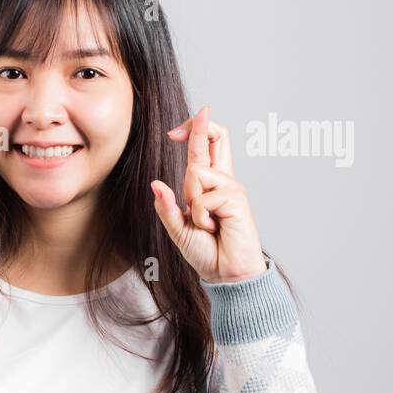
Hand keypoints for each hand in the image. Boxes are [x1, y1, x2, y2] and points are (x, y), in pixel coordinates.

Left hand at [150, 105, 266, 283]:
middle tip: (192, 119)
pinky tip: (213, 228)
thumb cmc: (206, 252)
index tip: (176, 129)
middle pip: (217, 138)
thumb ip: (167, 207)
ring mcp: (232, 188)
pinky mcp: (237, 199)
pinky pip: (204, 197)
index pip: (205, 148)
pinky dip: (200, 215)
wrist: (225, 274)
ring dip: (191, 200)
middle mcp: (223, 181)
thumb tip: (156, 183)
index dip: (195, 131)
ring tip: (204, 222)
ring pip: (196, 173)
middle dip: (200, 126)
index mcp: (209, 185)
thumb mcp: (178, 228)